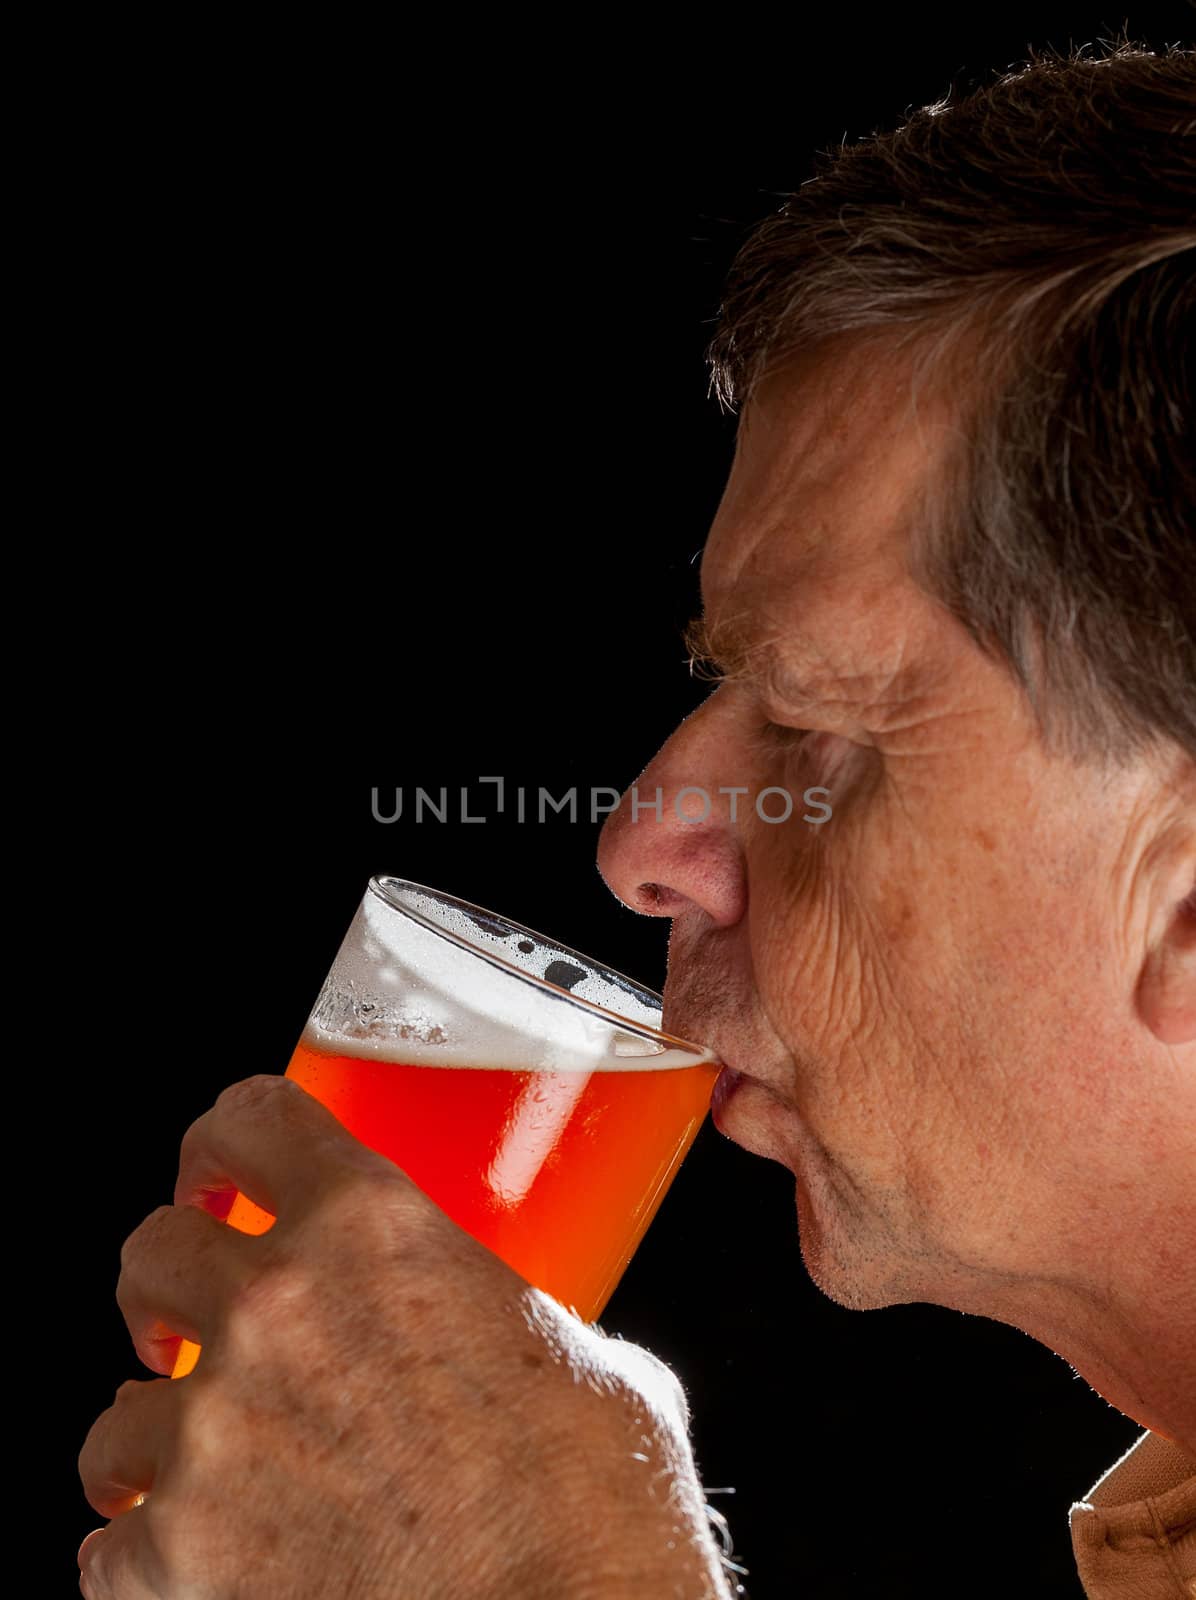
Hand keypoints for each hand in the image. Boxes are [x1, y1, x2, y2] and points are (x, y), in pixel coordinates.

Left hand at [78, 1074, 731, 1597]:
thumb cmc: (597, 1497)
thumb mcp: (572, 1350)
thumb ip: (506, 1320)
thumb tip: (511, 1342)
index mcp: (374, 1228)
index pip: (253, 1117)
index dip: (221, 1140)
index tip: (220, 1177)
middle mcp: (276, 1307)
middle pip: (152, 1249)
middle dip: (170, 1285)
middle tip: (199, 1323)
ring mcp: (214, 1433)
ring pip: (114, 1411)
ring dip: (157, 1435)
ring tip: (208, 1470)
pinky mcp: (178, 1557)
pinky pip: (107, 1549)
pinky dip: (147, 1560)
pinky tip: (205, 1566)